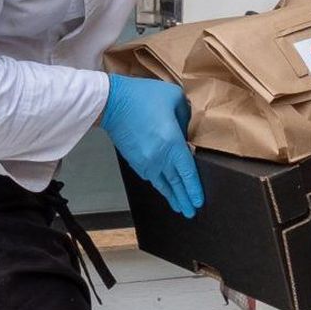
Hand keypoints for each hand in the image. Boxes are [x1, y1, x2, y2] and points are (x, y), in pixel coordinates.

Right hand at [101, 74, 203, 218]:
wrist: (111, 102)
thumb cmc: (142, 97)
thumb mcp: (174, 97)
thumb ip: (185, 115)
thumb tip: (184, 131)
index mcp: (172, 144)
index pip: (187, 173)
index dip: (194, 189)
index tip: (198, 202)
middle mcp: (160, 158)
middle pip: (175, 183)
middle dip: (184, 199)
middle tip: (190, 212)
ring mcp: (145, 161)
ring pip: (162, 184)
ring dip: (171, 196)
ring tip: (178, 207)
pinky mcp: (134, 159)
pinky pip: (150, 177)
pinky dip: (158, 185)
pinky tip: (162, 188)